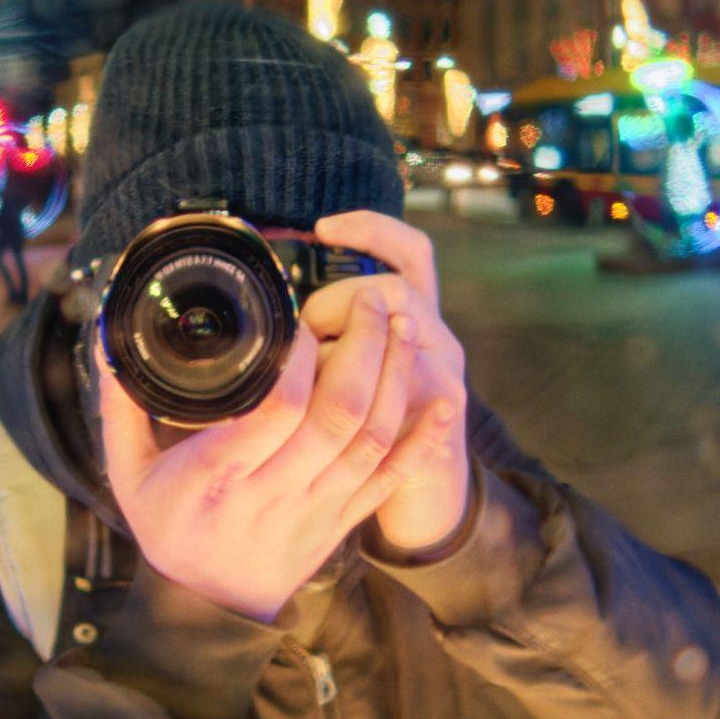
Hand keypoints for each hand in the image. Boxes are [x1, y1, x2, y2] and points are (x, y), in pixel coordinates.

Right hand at [95, 285, 454, 621]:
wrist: (210, 611)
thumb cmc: (168, 529)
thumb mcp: (127, 473)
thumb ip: (122, 405)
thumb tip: (110, 335)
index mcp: (219, 475)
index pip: (276, 409)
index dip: (300, 358)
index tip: (302, 318)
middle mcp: (275, 491)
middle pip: (337, 414)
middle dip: (364, 349)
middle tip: (369, 300)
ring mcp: (317, 508)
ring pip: (371, 439)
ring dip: (396, 379)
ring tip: (403, 326)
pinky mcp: (345, 520)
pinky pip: (394, 479)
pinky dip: (426, 441)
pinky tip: (447, 402)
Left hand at [308, 212, 474, 551]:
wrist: (429, 491)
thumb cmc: (376, 423)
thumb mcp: (360, 365)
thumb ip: (331, 334)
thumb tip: (274, 314)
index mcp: (417, 316)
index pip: (409, 251)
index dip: (372, 231)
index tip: (324, 227)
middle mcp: (439, 338)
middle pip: (399, 288)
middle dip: (344, 300)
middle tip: (306, 328)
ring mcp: (446, 376)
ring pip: (405, 333)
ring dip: (350, 346)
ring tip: (312, 366)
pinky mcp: (440, 420)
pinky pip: (409, 390)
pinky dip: (369, 391)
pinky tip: (337, 400)